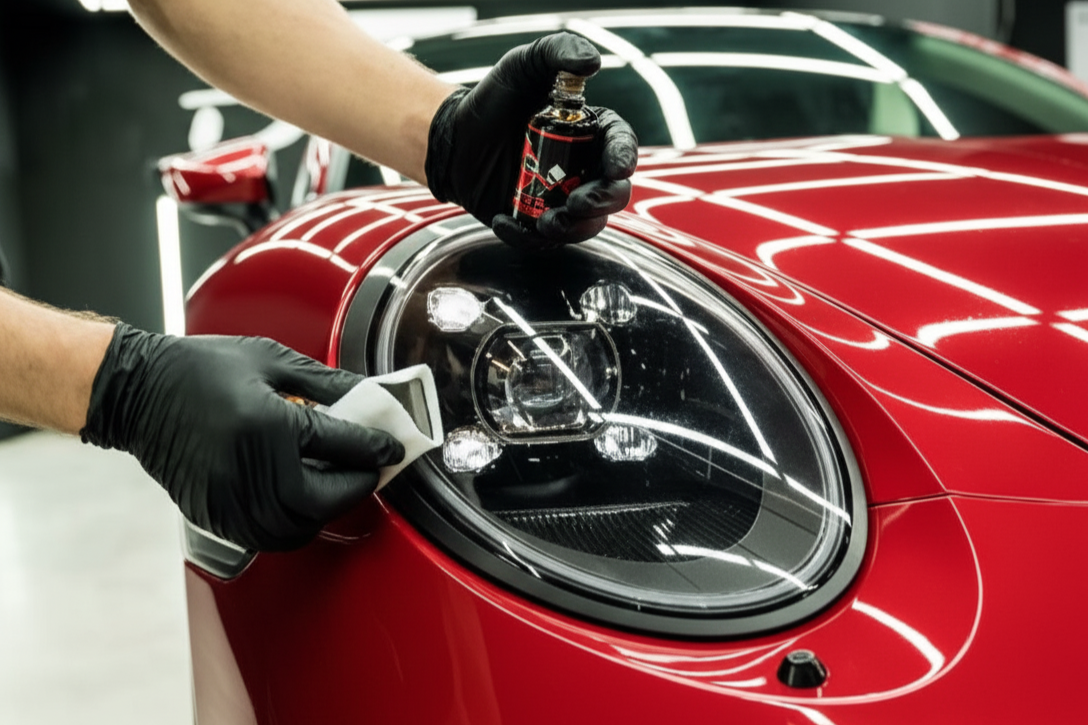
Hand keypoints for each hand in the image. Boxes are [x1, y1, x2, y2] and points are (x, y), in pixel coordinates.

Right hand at [81, 324, 403, 550]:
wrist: (135, 393)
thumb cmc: (197, 370)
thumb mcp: (270, 359)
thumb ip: (325, 382)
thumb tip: (370, 396)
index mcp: (267, 426)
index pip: (343, 447)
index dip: (376, 449)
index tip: (394, 449)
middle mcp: (249, 470)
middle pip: (325, 499)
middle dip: (356, 485)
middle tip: (369, 468)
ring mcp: (228, 499)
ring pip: (298, 528)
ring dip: (325, 510)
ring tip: (336, 483)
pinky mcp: (213, 515)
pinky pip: (266, 536)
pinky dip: (292, 523)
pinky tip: (298, 497)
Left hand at [426, 32, 637, 248]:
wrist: (453, 136)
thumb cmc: (493, 100)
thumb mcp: (523, 65)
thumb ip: (558, 52)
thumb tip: (592, 62)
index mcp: (591, 133)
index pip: (621, 146)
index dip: (625, 158)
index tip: (616, 166)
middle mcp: (584, 169)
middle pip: (614, 194)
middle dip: (601, 202)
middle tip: (576, 203)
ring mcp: (561, 199)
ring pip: (586, 225)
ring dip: (573, 229)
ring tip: (545, 221)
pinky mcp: (535, 223)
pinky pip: (542, 242)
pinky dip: (527, 237)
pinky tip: (504, 221)